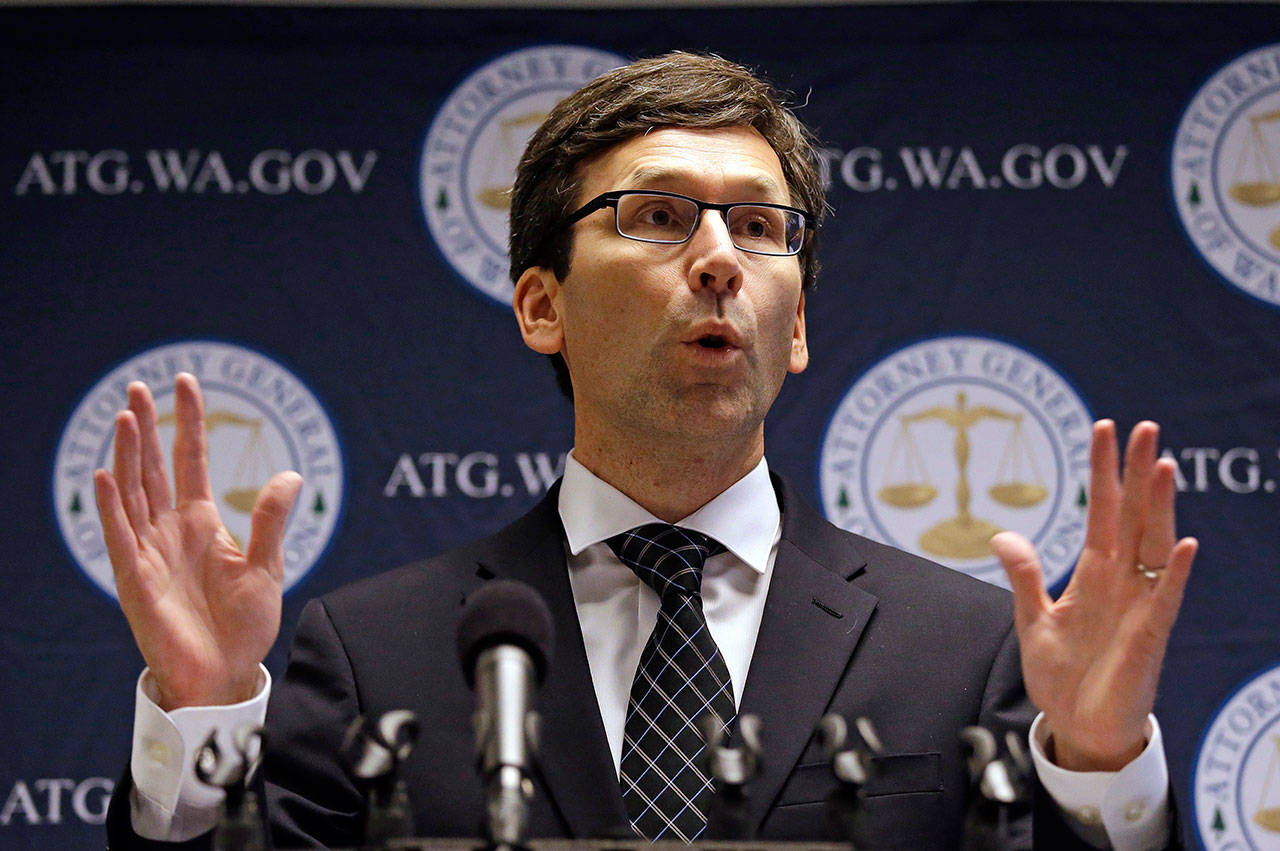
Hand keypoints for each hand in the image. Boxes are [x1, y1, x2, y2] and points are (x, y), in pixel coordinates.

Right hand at [94, 373, 301, 709]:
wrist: (226, 674)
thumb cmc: (244, 626)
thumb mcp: (267, 567)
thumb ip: (272, 521)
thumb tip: (292, 475)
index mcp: (203, 523)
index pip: (191, 460)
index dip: (188, 422)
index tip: (187, 382)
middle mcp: (171, 531)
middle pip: (154, 468)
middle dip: (147, 427)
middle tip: (138, 385)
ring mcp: (150, 553)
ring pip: (134, 494)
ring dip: (128, 456)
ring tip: (127, 415)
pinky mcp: (137, 581)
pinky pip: (121, 538)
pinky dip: (113, 508)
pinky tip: (108, 475)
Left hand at [991, 420, 1196, 771]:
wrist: (1078, 728)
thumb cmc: (1063, 675)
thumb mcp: (1033, 619)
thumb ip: (1025, 576)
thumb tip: (1003, 534)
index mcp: (1094, 573)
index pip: (1101, 510)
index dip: (1102, 471)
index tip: (1103, 428)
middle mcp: (1122, 580)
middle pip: (1133, 515)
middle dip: (1136, 472)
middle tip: (1145, 426)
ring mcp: (1139, 605)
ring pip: (1154, 545)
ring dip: (1160, 507)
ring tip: (1162, 465)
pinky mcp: (1149, 636)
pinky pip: (1167, 600)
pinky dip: (1177, 573)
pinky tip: (1187, 544)